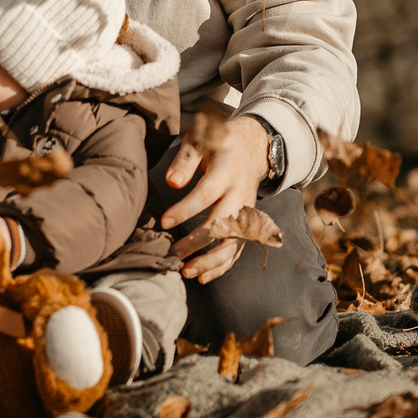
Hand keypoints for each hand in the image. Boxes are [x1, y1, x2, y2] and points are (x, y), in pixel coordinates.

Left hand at [160, 114, 269, 283]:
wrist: (253, 148)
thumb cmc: (219, 143)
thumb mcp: (202, 141)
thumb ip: (185, 161)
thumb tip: (171, 182)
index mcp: (228, 171)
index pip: (206, 194)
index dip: (186, 209)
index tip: (164, 222)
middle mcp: (240, 194)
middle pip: (223, 223)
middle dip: (199, 241)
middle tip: (174, 254)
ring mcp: (247, 212)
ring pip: (234, 242)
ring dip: (211, 260)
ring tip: (187, 272)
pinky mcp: (247, 224)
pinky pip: (237, 249)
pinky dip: (222, 265)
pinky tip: (203, 276)